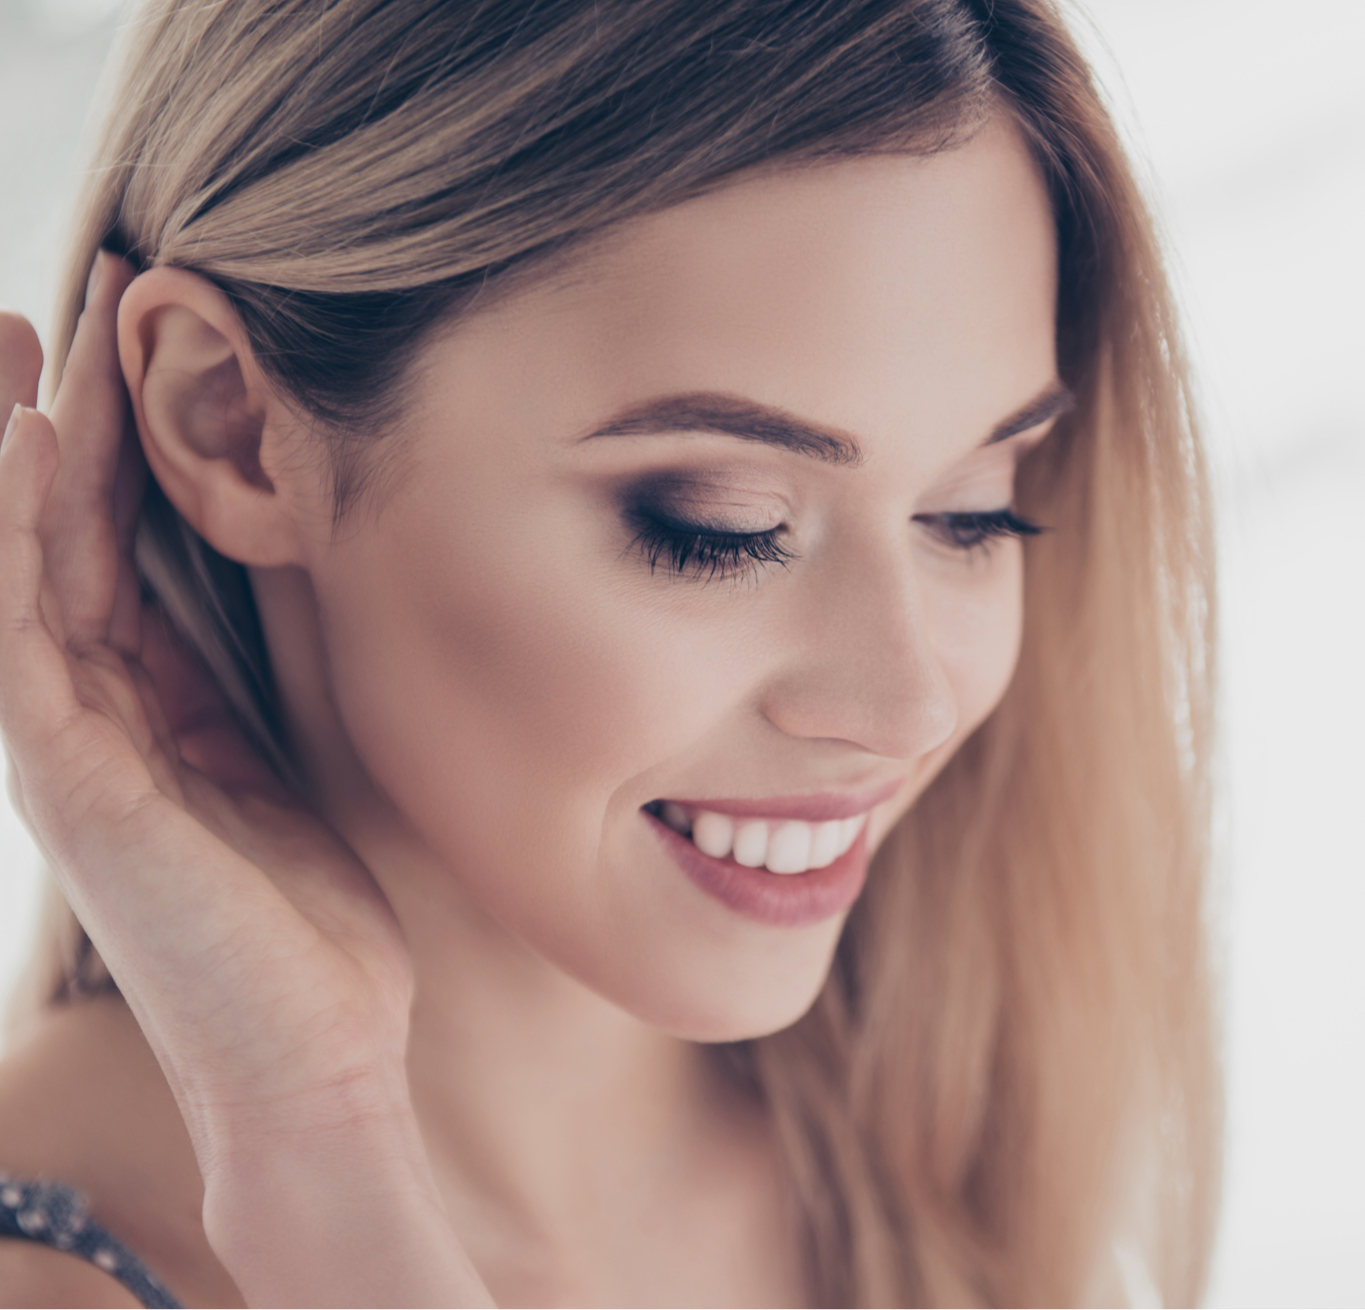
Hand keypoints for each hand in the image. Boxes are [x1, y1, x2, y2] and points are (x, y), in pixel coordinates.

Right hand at [0, 257, 489, 1304]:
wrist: (316, 1056)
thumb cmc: (315, 925)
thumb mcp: (294, 774)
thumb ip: (264, 689)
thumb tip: (308, 587)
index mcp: (154, 709)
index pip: (121, 548)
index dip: (125, 443)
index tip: (153, 342)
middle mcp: (97, 717)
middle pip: (63, 535)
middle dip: (66, 417)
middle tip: (85, 297)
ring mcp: (75, 750)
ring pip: (22, 570)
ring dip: (19, 453)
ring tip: (23, 338)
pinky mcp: (78, 787)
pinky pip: (28, 638)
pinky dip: (14, 542)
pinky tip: (21, 448)